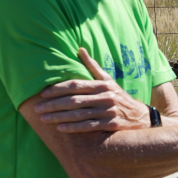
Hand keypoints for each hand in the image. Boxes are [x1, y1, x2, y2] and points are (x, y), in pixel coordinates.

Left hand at [33, 48, 148, 131]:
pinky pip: (89, 126)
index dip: (57, 89)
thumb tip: (79, 49)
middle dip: (53, 105)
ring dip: (59, 117)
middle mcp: (106, 97)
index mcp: (103, 85)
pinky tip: (60, 128)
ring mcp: (109, 111)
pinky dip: (73, 127)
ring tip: (44, 119)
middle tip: (37, 108)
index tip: (43, 94)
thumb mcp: (108, 80)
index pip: (75, 85)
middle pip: (74, 100)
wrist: (140, 117)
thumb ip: (93, 67)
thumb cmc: (119, 97)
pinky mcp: (112, 124)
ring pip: (79, 114)